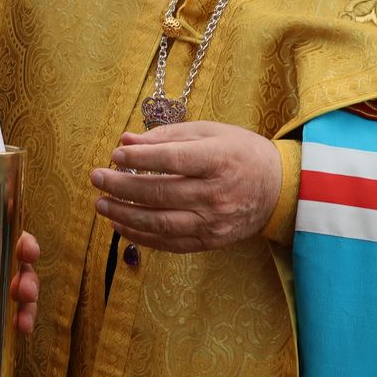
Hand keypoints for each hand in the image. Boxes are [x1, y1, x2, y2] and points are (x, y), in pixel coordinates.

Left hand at [0, 226, 41, 334]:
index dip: (26, 243)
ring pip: (23, 296)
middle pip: (24, 269)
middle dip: (29, 280)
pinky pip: (12, 316)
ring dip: (28, 307)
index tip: (27, 251)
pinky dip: (20, 323)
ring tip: (23, 321)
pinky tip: (19, 331)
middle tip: (24, 291)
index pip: (13, 239)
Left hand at [88, 121, 281, 253]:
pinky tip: (121, 226)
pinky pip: (169, 243)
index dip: (140, 158)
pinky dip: (141, 236)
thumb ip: (168, 136)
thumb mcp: (211, 133)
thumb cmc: (242, 153)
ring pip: (160, 223)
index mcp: (219, 160)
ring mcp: (214, 221)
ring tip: (101, 204)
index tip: (115, 155)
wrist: (280, 189)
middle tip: (96, 178)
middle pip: (160, 193)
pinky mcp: (210, 241)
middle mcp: (216, 194)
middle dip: (122, 186)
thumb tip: (126, 141)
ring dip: (125, 215)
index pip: (172, 160)